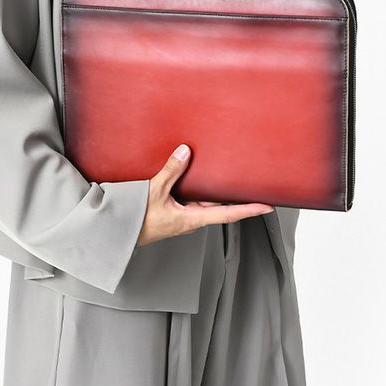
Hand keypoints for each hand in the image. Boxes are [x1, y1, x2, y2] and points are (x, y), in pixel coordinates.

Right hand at [136, 143, 274, 246]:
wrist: (118, 234)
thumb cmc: (136, 220)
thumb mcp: (154, 192)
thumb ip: (171, 171)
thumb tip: (185, 152)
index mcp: (192, 219)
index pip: (228, 214)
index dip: (249, 210)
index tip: (268, 206)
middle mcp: (192, 219)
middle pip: (218, 204)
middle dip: (232, 193)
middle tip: (250, 180)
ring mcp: (183, 216)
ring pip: (203, 200)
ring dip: (212, 187)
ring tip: (224, 170)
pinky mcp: (174, 212)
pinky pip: (190, 198)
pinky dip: (196, 187)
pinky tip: (194, 174)